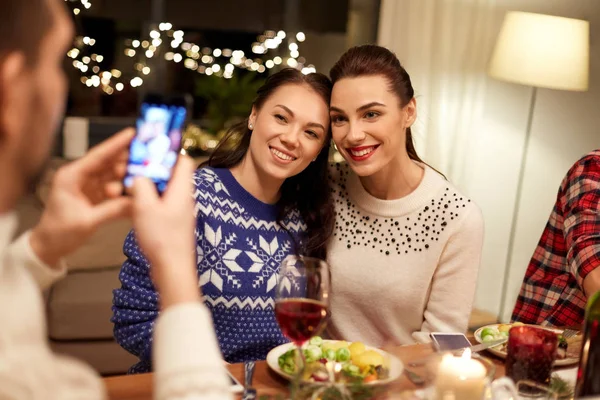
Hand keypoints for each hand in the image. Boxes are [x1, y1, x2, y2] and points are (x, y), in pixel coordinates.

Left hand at [30, 129, 133, 266]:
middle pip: (108, 163)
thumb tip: (137, 202)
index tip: (133, 133)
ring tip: (145, 178)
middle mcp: (80, 177)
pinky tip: (137, 190)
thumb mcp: (87, 222)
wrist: (49, 247)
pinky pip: (114, 188)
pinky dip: (125, 190)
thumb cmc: (60, 233)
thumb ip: (112, 210)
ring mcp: (89, 186)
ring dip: (128, 177)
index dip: (116, 144)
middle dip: (128, 162)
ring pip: (113, 175)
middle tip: (148, 160)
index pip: (98, 156)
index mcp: (72, 176)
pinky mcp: (95, 196)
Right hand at [131, 155, 200, 308]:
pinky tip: (136, 206)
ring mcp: (180, 211)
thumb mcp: (144, 206)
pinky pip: (163, 203)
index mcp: (182, 190)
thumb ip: (141, 185)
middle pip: (172, 174)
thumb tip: (139, 175)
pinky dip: (151, 201)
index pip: (183, 161)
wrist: (172, 268)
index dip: (169, 152)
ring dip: (150, 186)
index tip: (150, 149)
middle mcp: (184, 198)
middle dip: (153, 169)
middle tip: (135, 169)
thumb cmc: (162, 239)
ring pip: (165, 189)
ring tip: (132, 187)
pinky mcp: (174, 223)